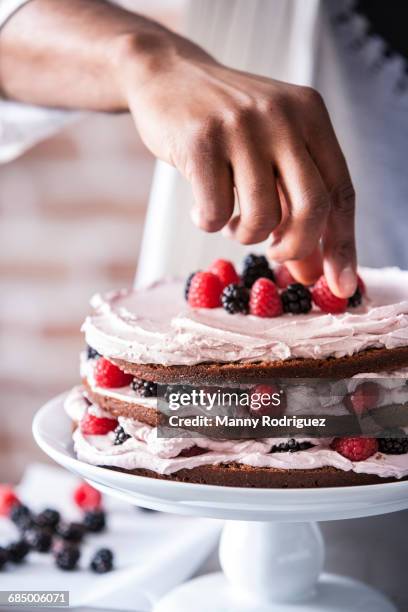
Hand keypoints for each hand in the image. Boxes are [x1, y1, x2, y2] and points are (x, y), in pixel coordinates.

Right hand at [117, 34, 356, 296]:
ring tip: (231, 221)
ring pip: (261, 215)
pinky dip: (208, 222)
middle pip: (312, 206)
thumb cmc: (224, 124)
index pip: (340, 190)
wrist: (167, 76)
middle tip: (277, 255)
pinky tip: (200, 208)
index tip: (340, 285)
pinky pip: (215, 212)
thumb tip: (309, 271)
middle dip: (297, 247)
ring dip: (245, 234)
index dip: (342, 244)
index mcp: (310, 115)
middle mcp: (282, 117)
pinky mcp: (200, 140)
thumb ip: (292, 205)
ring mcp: (241, 126)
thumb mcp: (268, 153)